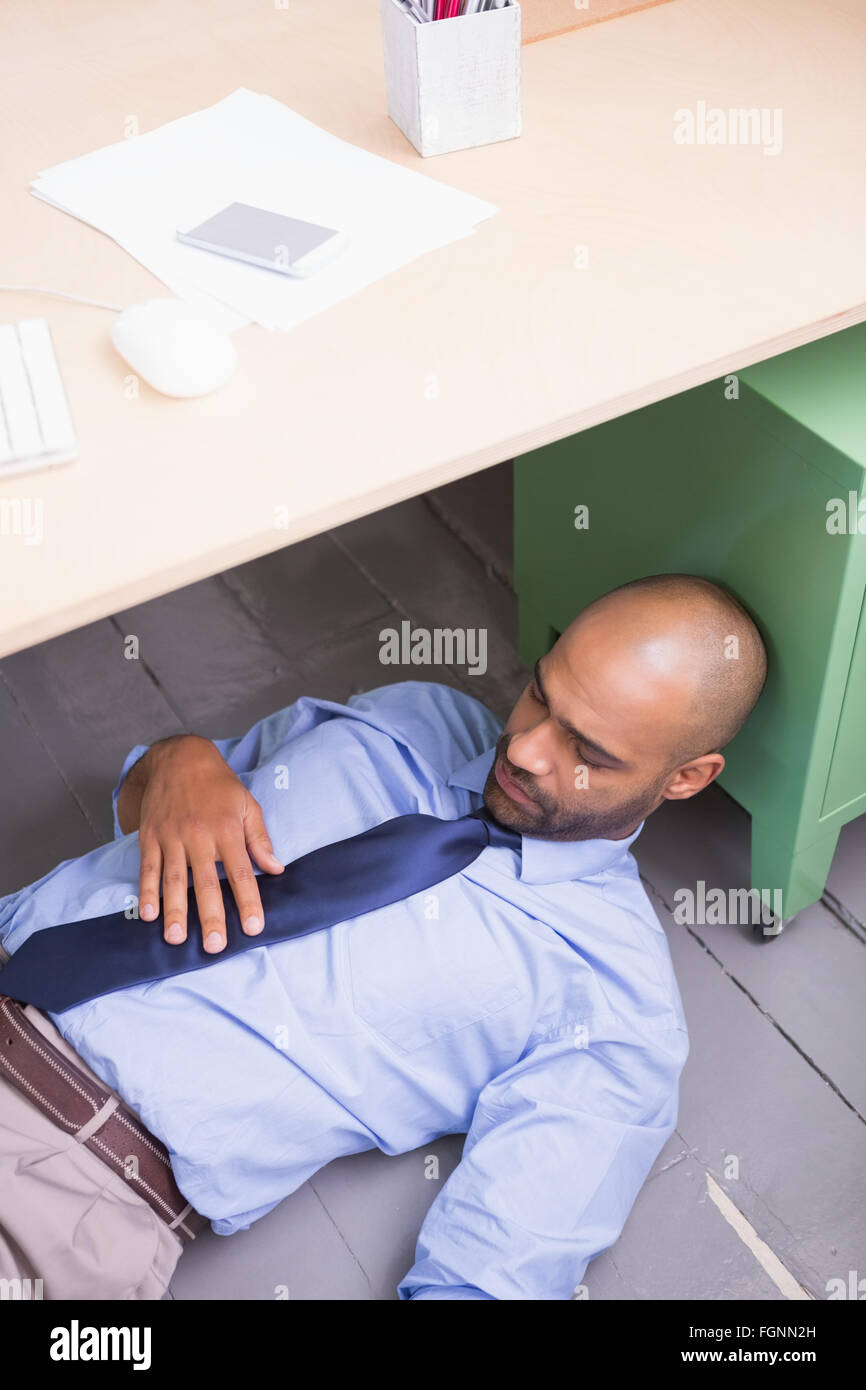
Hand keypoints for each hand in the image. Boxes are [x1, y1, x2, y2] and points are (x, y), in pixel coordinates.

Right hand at [132, 736, 283, 951]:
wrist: (179, 758)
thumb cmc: (218, 785)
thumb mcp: (246, 805)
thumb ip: (259, 838)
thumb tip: (276, 869)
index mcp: (227, 830)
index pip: (241, 872)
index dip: (248, 901)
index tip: (254, 927)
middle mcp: (199, 836)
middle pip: (206, 882)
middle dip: (211, 915)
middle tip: (215, 946)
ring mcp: (172, 837)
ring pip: (173, 880)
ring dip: (174, 911)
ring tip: (176, 938)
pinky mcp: (150, 836)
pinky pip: (147, 868)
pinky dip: (146, 891)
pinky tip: (148, 914)